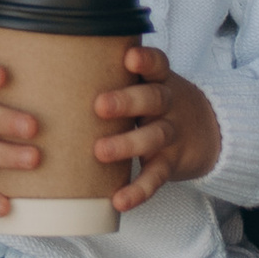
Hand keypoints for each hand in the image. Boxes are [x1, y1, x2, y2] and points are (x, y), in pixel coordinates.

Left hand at [96, 47, 221, 210]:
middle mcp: (167, 104)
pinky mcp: (170, 163)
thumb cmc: (156, 102)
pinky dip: (139, 190)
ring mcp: (171, 134)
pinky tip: (120, 201)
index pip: (157, 64)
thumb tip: (49, 62)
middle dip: (127, 102)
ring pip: (154, 137)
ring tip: (100, 152)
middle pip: (154, 99)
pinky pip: (156, 177)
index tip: (130, 57)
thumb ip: (114, 73)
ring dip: (127, 144)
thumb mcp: (148, 82)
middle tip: (100, 105)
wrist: (209, 130)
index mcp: (158, 80)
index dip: (146, 60)